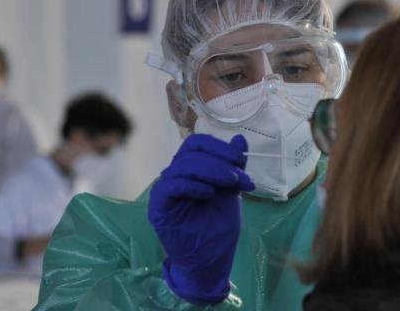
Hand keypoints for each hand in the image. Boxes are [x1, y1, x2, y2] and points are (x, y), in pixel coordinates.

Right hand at [148, 134, 253, 303]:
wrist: (209, 259)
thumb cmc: (218, 226)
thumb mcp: (231, 190)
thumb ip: (234, 166)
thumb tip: (239, 140)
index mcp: (191, 168)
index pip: (198, 143)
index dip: (220, 147)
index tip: (241, 160)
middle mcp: (175, 174)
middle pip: (191, 150)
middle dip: (221, 161)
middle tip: (240, 179)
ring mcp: (165, 189)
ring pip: (184, 165)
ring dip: (212, 172)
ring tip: (230, 186)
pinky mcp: (159, 206)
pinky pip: (171, 185)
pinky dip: (192, 185)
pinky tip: (208, 194)